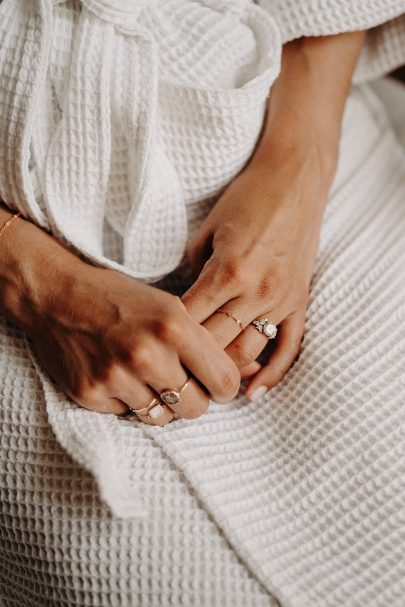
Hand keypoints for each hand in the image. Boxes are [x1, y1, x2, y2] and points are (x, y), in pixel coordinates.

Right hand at [0, 208, 239, 424]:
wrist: (57, 296)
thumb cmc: (119, 298)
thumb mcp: (169, 306)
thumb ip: (207, 340)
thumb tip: (255, 371)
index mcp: (173, 326)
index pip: (224, 380)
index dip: (224, 385)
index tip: (215, 382)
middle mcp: (147, 354)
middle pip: (196, 407)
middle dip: (194, 398)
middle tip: (181, 382)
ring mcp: (117, 377)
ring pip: (164, 418)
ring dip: (162, 403)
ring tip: (149, 378)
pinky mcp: (91, 394)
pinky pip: (129, 415)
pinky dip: (130, 402)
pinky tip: (120, 376)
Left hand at [182, 149, 332, 398]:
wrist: (294, 181)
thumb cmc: (246, 201)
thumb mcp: (207, 231)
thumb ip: (192, 271)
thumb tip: (177, 304)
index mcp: (228, 270)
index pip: (189, 321)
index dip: (167, 340)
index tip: (150, 352)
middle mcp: (256, 290)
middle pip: (216, 345)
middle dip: (190, 364)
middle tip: (169, 376)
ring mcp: (281, 299)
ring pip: (249, 352)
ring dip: (225, 373)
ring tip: (202, 385)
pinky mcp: (299, 302)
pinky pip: (289, 348)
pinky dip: (272, 374)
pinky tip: (253, 393)